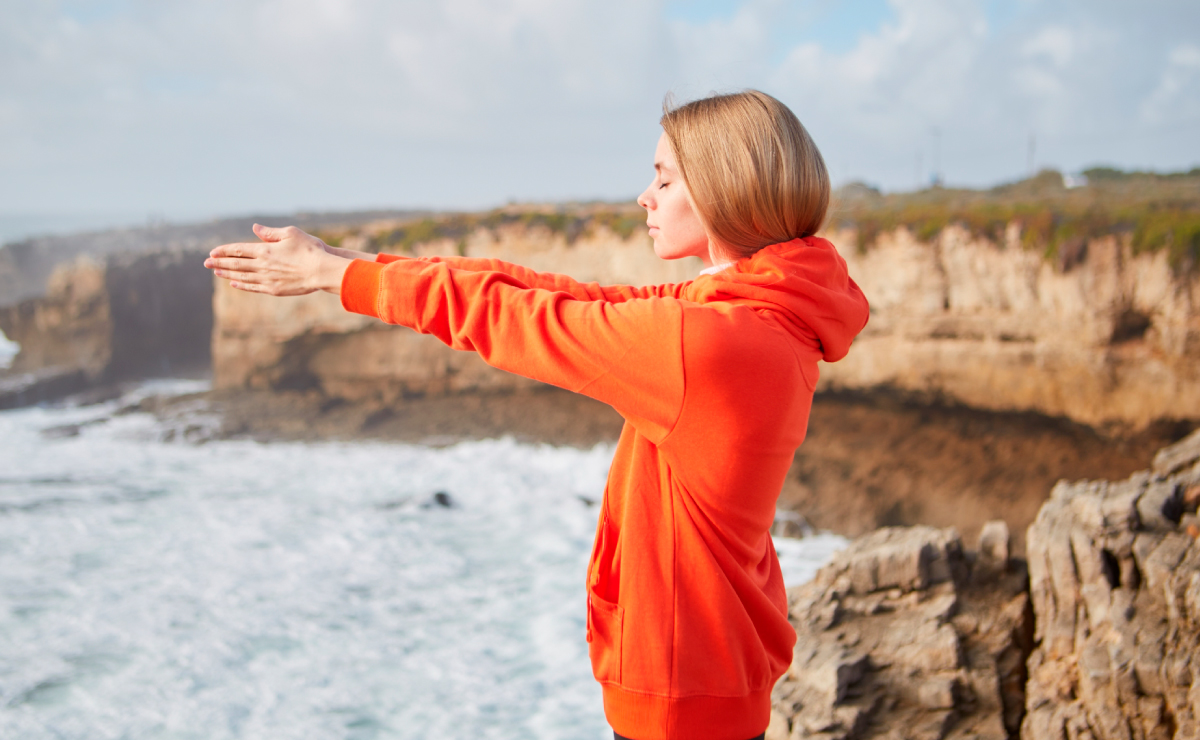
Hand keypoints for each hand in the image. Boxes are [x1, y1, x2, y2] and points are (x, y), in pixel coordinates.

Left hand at [205, 224, 351, 295]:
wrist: (322, 271)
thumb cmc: (309, 250)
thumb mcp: (291, 233)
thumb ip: (270, 232)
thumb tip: (254, 228)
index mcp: (265, 250)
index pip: (238, 249)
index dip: (224, 250)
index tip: (212, 252)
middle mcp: (262, 265)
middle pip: (236, 264)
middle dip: (219, 263)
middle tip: (205, 263)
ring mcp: (267, 279)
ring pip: (242, 276)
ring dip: (227, 274)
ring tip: (216, 272)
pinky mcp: (274, 289)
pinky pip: (253, 287)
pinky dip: (242, 285)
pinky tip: (234, 283)